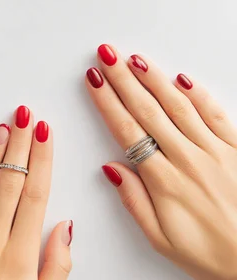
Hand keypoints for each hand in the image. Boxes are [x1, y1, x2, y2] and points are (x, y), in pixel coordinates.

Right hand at [86, 45, 236, 279]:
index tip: (94, 80)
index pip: (126, 129)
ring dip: (153, 78)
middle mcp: (188, 158)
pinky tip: (182, 78)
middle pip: (147, 109)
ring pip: (177, 105)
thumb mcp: (162, 239)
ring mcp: (214, 150)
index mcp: (165, 181)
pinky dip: (198, 94)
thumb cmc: (211, 253)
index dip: (107, 101)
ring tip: (135, 59)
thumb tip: (112, 169)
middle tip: (107, 55)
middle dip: (122, 78)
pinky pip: (215, 113)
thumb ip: (134, 201)